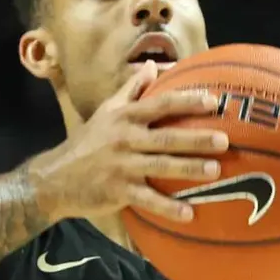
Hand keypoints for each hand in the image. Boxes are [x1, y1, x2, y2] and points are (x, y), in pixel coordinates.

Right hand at [27, 61, 229, 222]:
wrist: (55, 178)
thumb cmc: (88, 142)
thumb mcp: (106, 112)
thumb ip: (131, 90)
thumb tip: (153, 66)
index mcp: (124, 117)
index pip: (160, 104)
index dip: (186, 101)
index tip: (212, 101)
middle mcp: (124, 138)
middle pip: (165, 137)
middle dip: (195, 138)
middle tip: (224, 140)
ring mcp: (121, 166)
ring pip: (160, 166)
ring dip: (188, 169)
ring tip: (215, 171)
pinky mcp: (117, 191)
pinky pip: (147, 200)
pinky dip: (168, 207)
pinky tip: (189, 213)